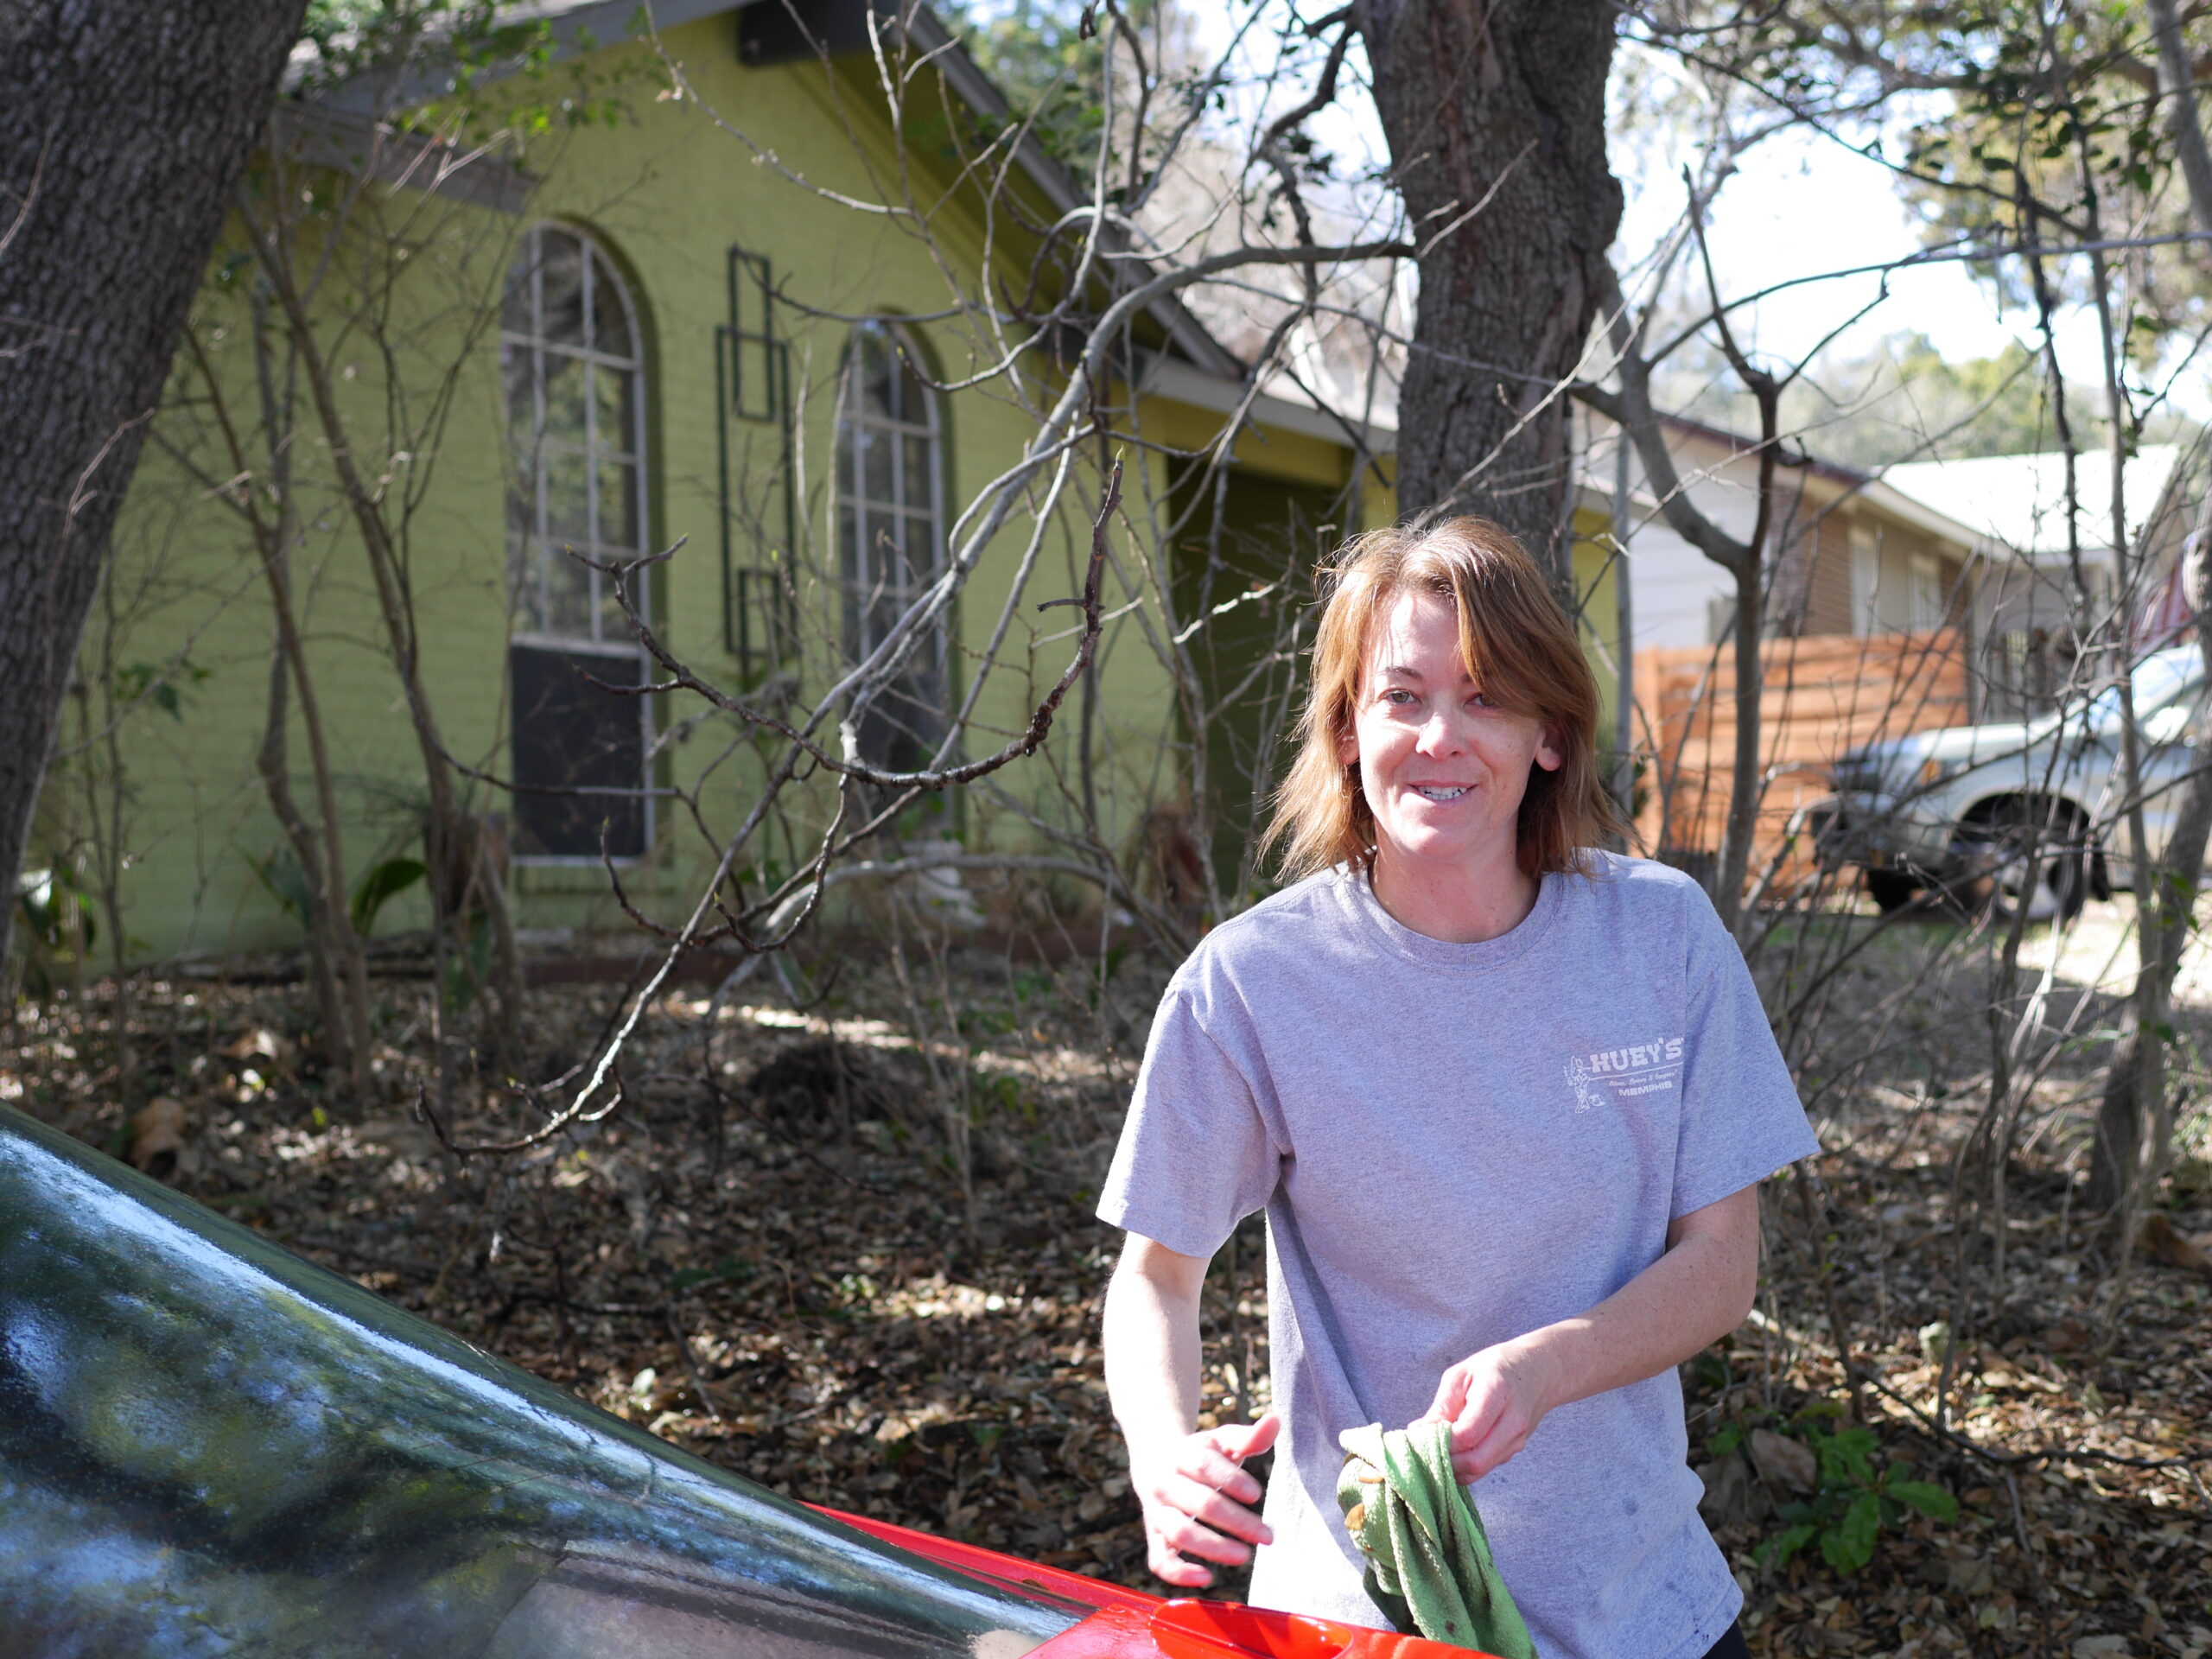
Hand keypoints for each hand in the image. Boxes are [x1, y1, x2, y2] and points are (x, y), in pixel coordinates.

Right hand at [1128, 1412, 1280, 1587]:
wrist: (1155, 1461)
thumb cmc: (1199, 1453)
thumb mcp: (1221, 1441)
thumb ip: (1249, 1436)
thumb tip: (1274, 1420)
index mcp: (1182, 1454)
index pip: (1204, 1465)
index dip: (1231, 1479)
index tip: (1257, 1495)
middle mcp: (1165, 1483)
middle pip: (1200, 1502)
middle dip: (1236, 1521)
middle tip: (1267, 1536)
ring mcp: (1157, 1512)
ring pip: (1179, 1532)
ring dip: (1213, 1547)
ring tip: (1244, 1555)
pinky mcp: (1155, 1538)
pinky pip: (1159, 1560)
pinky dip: (1179, 1573)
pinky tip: (1207, 1577)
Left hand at [1420, 1340, 1558, 1483]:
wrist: (1539, 1372)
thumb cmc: (1494, 1368)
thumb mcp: (1462, 1374)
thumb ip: (1442, 1406)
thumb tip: (1418, 1433)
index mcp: (1497, 1393)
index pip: (1468, 1432)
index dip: (1441, 1441)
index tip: (1419, 1436)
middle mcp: (1512, 1422)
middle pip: (1476, 1461)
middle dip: (1445, 1461)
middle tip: (1422, 1450)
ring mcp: (1517, 1440)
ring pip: (1479, 1470)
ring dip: (1452, 1468)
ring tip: (1433, 1450)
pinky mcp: (1514, 1451)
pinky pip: (1484, 1468)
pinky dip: (1463, 1467)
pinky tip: (1451, 1451)